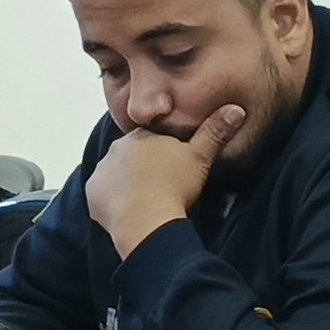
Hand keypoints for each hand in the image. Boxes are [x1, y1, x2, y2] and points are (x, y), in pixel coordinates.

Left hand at [86, 108, 244, 257]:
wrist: (148, 219)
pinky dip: (114, 202)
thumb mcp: (200, 157)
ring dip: (128, 184)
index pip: (152, 138)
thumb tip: (236, 109)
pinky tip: (130, 211)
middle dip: (144, 167)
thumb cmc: (175, 186)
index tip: (174, 168)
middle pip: (132, 155)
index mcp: (142, 135)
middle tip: (162, 185)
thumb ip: (215, 132)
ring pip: (117, 174)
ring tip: (147, 200)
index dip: (164, 153)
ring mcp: (102, 171)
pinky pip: (103, 195)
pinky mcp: (93, 194)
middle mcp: (117, 148)